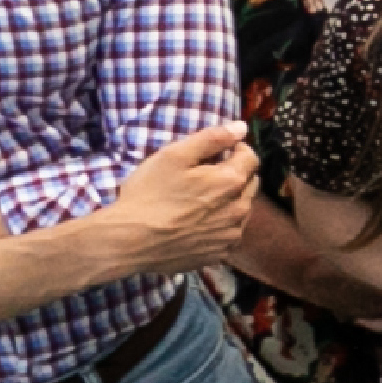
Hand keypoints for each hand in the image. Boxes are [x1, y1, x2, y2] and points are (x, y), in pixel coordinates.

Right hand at [94, 118, 266, 275]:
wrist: (130, 241)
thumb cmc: (150, 194)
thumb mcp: (174, 155)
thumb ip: (212, 138)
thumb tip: (241, 127)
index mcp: (232, 182)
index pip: (251, 157)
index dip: (235, 149)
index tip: (218, 151)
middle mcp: (240, 210)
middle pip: (249, 183)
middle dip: (234, 174)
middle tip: (205, 174)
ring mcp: (230, 236)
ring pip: (241, 209)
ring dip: (229, 200)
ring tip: (200, 200)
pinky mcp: (219, 254)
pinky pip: (228, 233)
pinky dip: (220, 224)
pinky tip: (197, 223)